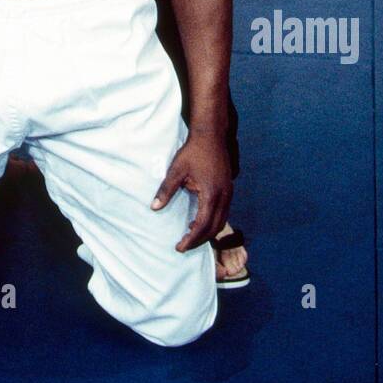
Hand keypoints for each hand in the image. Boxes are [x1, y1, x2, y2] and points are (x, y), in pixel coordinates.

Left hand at [150, 131, 231, 252]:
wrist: (211, 135)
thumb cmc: (193, 151)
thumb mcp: (176, 170)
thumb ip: (166, 190)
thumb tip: (154, 208)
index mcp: (211, 194)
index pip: (202, 225)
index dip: (191, 239)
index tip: (179, 247)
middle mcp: (224, 197)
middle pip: (214, 228)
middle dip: (199, 240)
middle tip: (184, 246)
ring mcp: (228, 193)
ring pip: (221, 221)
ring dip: (207, 232)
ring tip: (190, 236)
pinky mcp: (228, 189)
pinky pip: (223, 212)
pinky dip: (212, 221)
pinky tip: (199, 219)